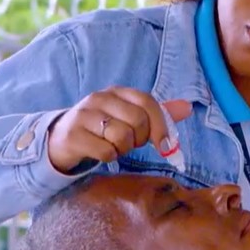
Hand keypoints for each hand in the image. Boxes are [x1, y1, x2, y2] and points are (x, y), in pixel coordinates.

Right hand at [47, 87, 192, 172]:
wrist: (61, 139)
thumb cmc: (102, 129)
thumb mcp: (128, 118)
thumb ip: (157, 114)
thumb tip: (187, 108)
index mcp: (117, 92)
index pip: (147, 102)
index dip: (160, 125)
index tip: (164, 145)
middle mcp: (99, 98)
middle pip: (137, 120)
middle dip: (139, 139)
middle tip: (129, 143)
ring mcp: (84, 115)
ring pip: (122, 136)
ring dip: (123, 149)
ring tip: (113, 146)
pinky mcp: (74, 135)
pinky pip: (106, 151)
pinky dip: (109, 157)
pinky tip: (100, 151)